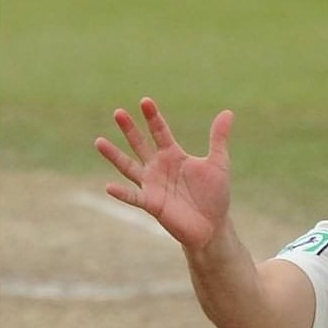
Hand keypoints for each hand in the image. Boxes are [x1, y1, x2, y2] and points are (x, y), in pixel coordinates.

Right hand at [94, 98, 234, 249]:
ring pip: (128, 167)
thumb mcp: (219, 164)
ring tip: (99, 141)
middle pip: (140, 144)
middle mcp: (158, 167)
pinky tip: (108, 186)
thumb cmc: (215, 195)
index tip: (145, 101)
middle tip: (118, 112)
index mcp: (173, 155)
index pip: (160, 131)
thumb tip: (228, 112)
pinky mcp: (152, 203)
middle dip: (130, 129)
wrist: (213, 226)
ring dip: (114, 155)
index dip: (153, 117)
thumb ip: (219, 138)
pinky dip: (121, 193)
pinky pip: (134, 197)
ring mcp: (152, 185)